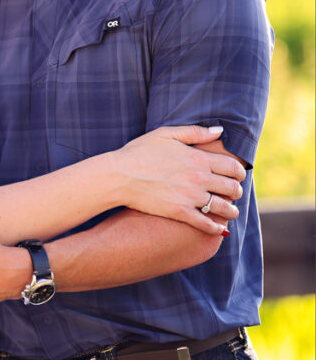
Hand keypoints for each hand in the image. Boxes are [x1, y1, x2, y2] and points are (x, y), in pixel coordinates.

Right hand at [115, 125, 244, 233]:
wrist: (119, 176)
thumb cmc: (139, 152)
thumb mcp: (166, 134)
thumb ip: (195, 132)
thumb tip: (219, 131)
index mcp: (198, 158)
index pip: (233, 167)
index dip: (240, 172)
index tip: (237, 176)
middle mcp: (199, 178)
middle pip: (233, 188)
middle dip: (237, 191)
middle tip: (234, 193)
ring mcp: (190, 197)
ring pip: (224, 208)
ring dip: (231, 210)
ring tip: (230, 211)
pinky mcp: (179, 212)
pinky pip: (205, 223)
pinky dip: (215, 227)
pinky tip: (218, 228)